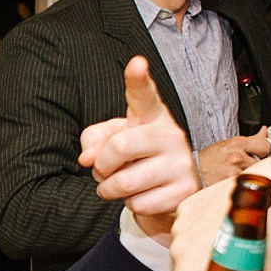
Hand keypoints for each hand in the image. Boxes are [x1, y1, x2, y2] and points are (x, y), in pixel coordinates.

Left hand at [79, 56, 197, 225]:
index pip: (143, 94)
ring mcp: (180, 162)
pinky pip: (139, 204)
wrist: (170, 191)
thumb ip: (93, 140)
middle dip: (102, 166)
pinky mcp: (183, 191)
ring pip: (125, 181)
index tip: (136, 64)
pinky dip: (131, 205)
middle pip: (120, 146)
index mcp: (152, 115)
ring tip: (119, 186)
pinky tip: (143, 196)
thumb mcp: (112, 141)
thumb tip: (87, 158)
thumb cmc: (136, 159)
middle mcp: (170, 134)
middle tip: (104, 171)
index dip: (138, 79)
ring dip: (111, 190)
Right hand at [195, 132, 270, 187]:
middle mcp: (237, 156)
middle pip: (264, 162)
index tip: (260, 153)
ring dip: (252, 176)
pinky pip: (247, 185)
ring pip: (256, 174)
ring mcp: (235, 172)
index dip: (264, 150)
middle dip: (258, 164)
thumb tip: (265, 132)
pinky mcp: (232, 185)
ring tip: (241, 175)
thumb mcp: (228, 144)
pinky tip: (238, 184)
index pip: (265, 145)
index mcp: (237, 143)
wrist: (193, 175)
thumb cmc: (209, 160)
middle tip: (248, 166)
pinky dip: (245, 185)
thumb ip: (250, 140)